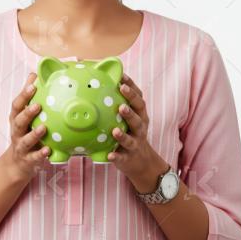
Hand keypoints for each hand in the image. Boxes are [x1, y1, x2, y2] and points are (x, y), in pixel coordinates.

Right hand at [2, 72, 49, 182]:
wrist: (17, 163)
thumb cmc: (24, 132)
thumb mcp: (23, 115)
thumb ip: (28, 96)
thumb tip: (34, 73)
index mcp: (16, 118)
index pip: (17, 105)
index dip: (24, 95)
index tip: (33, 85)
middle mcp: (17, 131)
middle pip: (19, 121)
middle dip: (27, 113)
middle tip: (38, 105)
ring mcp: (21, 146)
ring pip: (26, 140)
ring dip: (34, 134)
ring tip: (44, 127)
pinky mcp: (28, 159)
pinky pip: (34, 157)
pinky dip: (40, 154)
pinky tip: (48, 150)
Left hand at [108, 73, 168, 192]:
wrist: (141, 162)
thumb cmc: (130, 133)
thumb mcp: (129, 118)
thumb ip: (119, 104)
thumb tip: (100, 83)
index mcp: (140, 115)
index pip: (139, 98)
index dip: (132, 87)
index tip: (122, 77)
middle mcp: (140, 127)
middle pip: (138, 116)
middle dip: (130, 110)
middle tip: (121, 104)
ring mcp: (135, 143)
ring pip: (131, 138)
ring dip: (123, 135)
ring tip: (115, 131)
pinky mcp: (128, 158)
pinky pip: (122, 157)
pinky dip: (116, 156)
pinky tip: (110, 155)